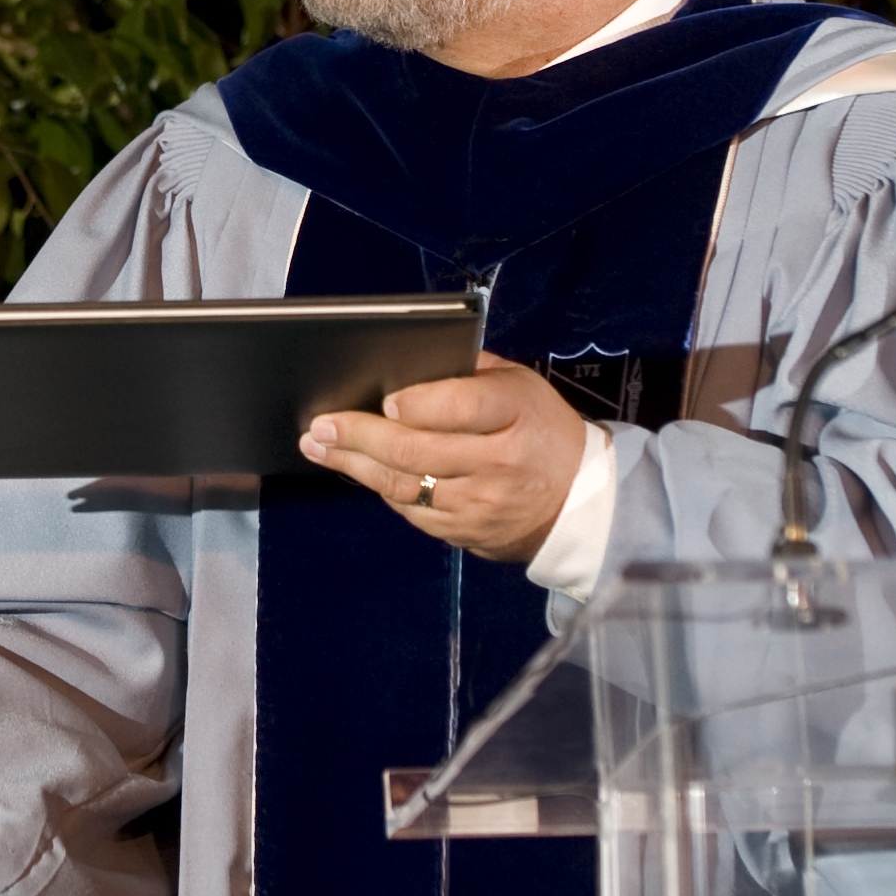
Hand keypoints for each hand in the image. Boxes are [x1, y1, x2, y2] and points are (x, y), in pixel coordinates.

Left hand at [297, 350, 586, 561]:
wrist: (576, 500)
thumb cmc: (538, 428)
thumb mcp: (520, 386)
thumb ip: (469, 371)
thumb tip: (405, 362)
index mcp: (515, 413)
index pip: (460, 407)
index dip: (418, 405)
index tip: (384, 400)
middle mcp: (498, 462)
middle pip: (416, 450)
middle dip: (359, 436)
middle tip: (320, 425)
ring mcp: (479, 503)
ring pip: (403, 484)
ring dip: (353, 465)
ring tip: (318, 445)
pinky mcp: (463, 532)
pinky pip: (410, 509)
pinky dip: (379, 487)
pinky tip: (356, 469)